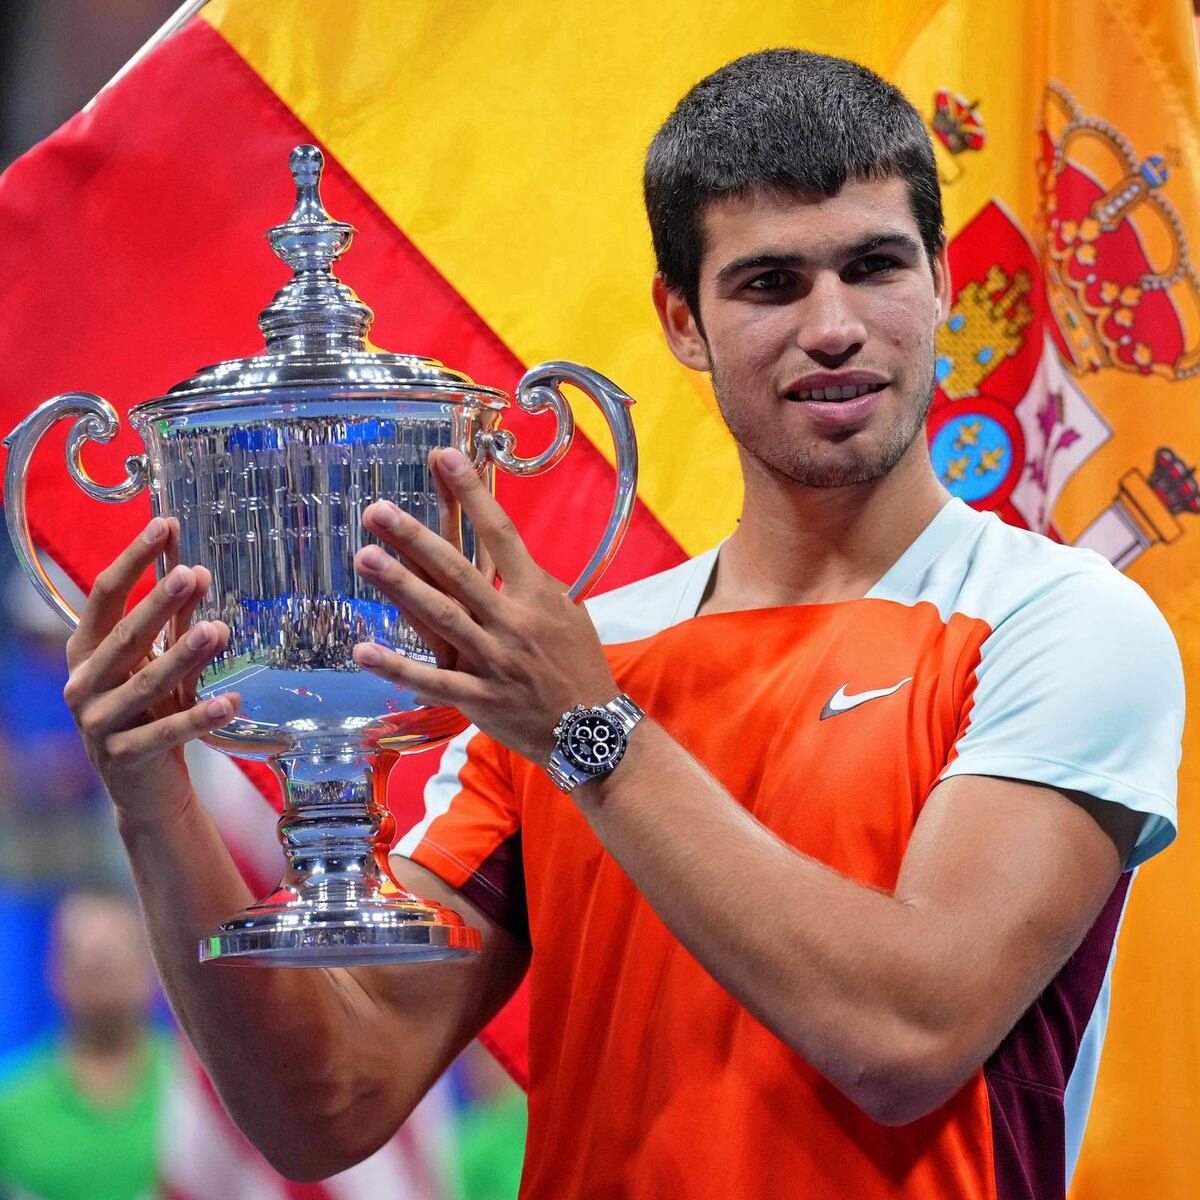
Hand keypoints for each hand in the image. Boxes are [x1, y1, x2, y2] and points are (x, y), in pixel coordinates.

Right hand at [62, 517, 240, 819]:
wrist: (145, 786)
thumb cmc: (151, 712)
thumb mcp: (161, 663)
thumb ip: (175, 623)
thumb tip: (197, 571)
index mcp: (86, 651)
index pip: (103, 597)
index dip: (133, 561)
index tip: (165, 526)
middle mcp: (83, 684)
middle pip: (123, 637)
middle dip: (157, 605)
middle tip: (190, 574)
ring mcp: (99, 723)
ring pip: (145, 683)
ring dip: (183, 656)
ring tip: (217, 630)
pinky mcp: (125, 757)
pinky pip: (167, 732)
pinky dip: (200, 716)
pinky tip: (231, 701)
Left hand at [351, 448, 617, 763]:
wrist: (590, 728)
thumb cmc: (577, 663)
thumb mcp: (566, 611)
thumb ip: (531, 581)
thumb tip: (500, 550)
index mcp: (536, 594)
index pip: (501, 533)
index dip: (472, 494)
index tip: (445, 457)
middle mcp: (513, 621)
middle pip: (459, 571)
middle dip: (417, 538)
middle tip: (379, 510)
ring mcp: (493, 659)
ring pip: (441, 617)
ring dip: (400, 586)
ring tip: (364, 556)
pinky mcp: (478, 697)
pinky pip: (432, 680)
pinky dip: (398, 667)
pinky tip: (362, 650)